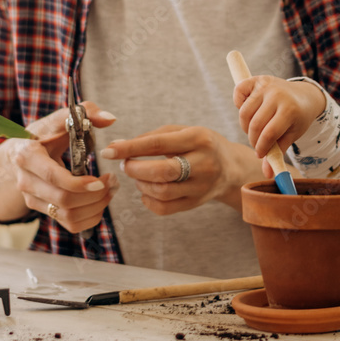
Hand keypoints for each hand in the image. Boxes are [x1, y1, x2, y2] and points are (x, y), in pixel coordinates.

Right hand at [0, 102, 118, 233]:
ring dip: (96, 207)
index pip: (54, 177)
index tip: (101, 180)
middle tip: (112, 182)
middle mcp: (26, 181)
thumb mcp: (59, 120)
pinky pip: (70, 225)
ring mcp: (33, 199)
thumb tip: (110, 118)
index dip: (79, 183)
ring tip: (109, 191)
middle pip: (63, 200)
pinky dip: (91, 218)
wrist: (20, 154)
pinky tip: (100, 202)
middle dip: (94, 195)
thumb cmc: (43, 135)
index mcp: (27, 156)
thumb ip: (86, 112)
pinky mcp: (43, 210)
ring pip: (67, 215)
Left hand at [101, 126, 260, 214]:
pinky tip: (148, 190)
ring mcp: (202, 186)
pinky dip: (148, 200)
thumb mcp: (182, 131)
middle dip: (135, 169)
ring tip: (139, 175)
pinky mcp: (197, 203)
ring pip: (162, 192)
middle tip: (125, 165)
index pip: (158, 144)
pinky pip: (165, 208)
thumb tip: (117, 146)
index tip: (109, 151)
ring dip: (141, 184)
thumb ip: (151, 137)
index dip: (129, 148)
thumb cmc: (200, 145)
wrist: (231, 168)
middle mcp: (204, 163)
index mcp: (199, 138)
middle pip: (162, 172)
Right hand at [232, 76, 325, 158]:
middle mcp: (277, 95)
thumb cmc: (297, 119)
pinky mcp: (258, 79)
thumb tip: (267, 175)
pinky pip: (239, 91)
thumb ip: (278, 153)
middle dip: (253, 139)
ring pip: (244, 112)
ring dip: (245, 125)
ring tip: (254, 129)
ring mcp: (267, 85)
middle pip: (254, 124)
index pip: (269, 134)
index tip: (260, 154)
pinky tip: (248, 111)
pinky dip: (238, 103)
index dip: (261, 148)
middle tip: (257, 143)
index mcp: (290, 110)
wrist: (305, 95)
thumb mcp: (292, 135)